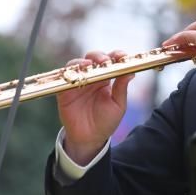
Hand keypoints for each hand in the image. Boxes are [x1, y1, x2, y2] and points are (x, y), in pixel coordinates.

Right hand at [56, 50, 133, 165]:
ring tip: (89, 65)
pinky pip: (65, 78)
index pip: (111, 61)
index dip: (116, 55)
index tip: (122, 56)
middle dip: (99, 56)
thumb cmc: (106, 121)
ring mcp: (78, 82)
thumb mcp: (118, 105)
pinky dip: (69, 73)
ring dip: (83, 61)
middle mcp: (92, 77)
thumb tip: (131, 71)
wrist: (90, 139)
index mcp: (107, 79)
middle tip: (104, 61)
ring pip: (78, 64)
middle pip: (93, 58)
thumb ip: (121, 88)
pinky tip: (77, 75)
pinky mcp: (65, 91)